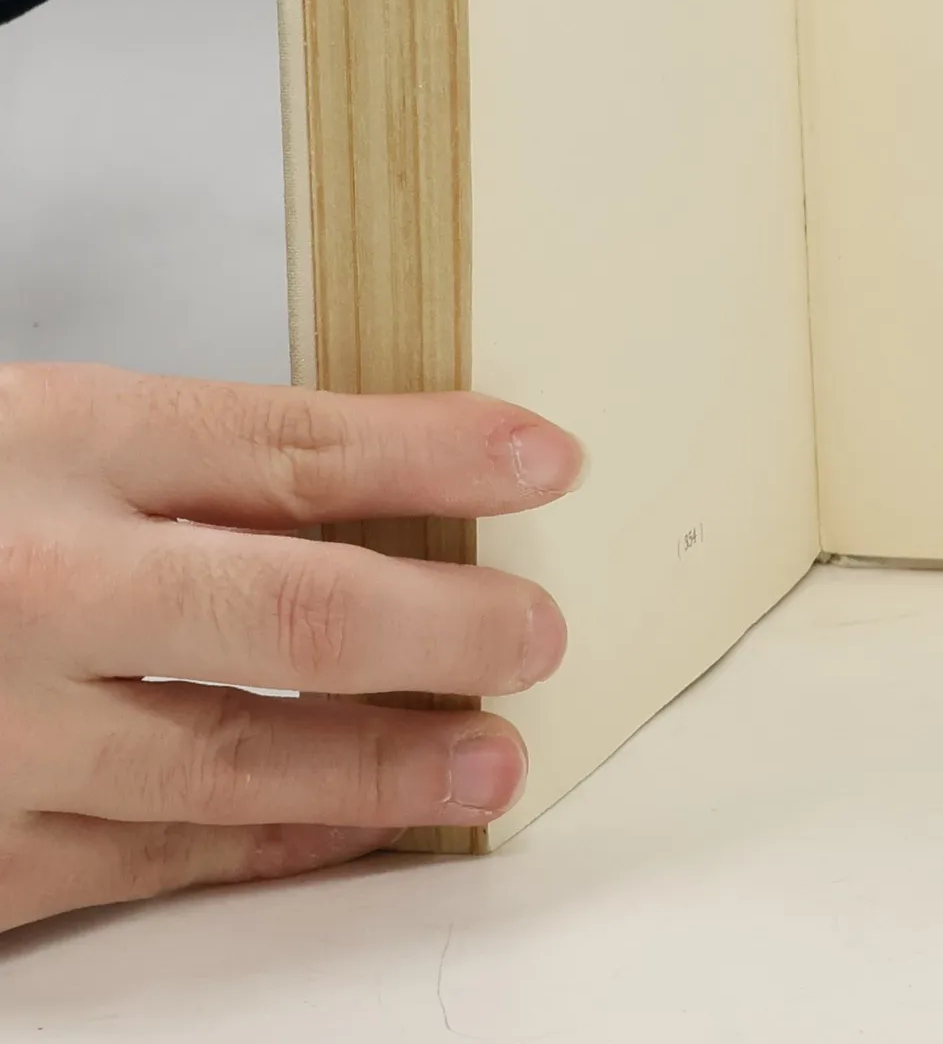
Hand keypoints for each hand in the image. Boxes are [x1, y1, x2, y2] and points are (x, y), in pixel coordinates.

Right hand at [0, 363, 582, 932]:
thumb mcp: (33, 431)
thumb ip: (183, 465)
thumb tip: (375, 491)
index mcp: (51, 445)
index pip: (296, 444)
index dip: (440, 452)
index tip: (547, 459)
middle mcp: (32, 585)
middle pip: (295, 606)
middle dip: (446, 624)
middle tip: (536, 636)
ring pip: (237, 758)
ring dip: (386, 766)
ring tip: (490, 761)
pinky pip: (151, 857)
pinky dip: (272, 844)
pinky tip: (353, 832)